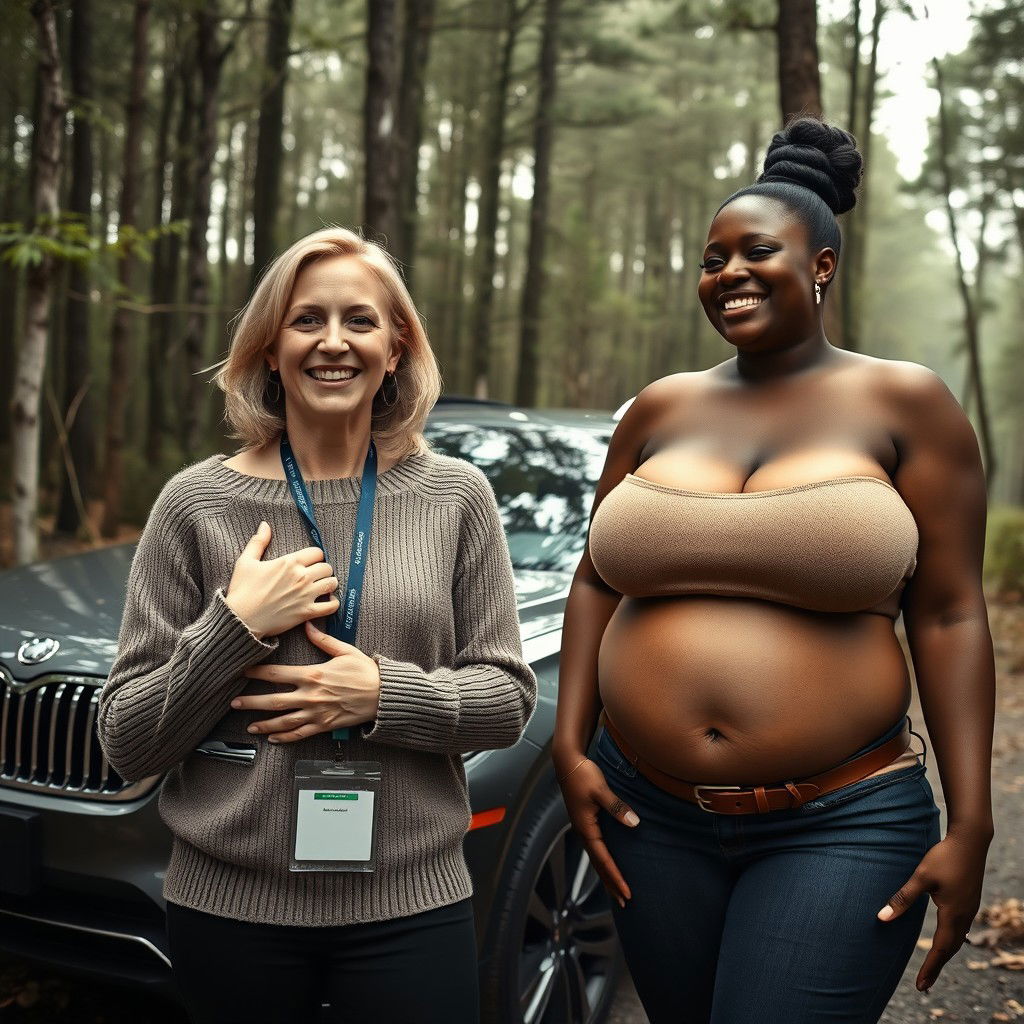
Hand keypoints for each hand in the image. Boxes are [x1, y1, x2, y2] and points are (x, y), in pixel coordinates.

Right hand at [224, 522, 338, 638]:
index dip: (315, 556)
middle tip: (316, 575)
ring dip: (329, 584)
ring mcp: (306, 595)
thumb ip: (258, 541)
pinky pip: (331, 606)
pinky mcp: (307, 612)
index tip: (310, 562)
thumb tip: (265, 525)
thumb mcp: (246, 561)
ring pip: (332, 583)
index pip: (317, 552)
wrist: (240, 619)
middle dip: (323, 570)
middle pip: (327, 567)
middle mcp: (301, 577)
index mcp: (289, 562)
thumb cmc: (242, 590)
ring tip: (323, 586)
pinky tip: (327, 601)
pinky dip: (333, 603)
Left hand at [231, 621, 381, 741]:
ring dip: (263, 724)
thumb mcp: (345, 651)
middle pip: (273, 700)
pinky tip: (272, 738)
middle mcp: (310, 695)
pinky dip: (284, 738)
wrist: (383, 695)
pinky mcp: (324, 725)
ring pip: (283, 721)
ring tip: (249, 726)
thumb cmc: (365, 672)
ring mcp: (316, 713)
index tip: (243, 672)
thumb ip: (323, 640)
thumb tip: (308, 626)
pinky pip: (299, 734)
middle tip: (234, 703)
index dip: (257, 673)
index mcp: (312, 674)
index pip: (277, 674)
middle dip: (251, 702)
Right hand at [556, 754, 638, 907]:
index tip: (627, 892)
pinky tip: (608, 863)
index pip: (603, 859)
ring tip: (616, 890)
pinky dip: (602, 861)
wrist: (567, 762)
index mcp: (586, 828)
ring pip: (595, 858)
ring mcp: (583, 827)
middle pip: (598, 864)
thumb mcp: (601, 790)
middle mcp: (583, 831)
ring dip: (606, 875)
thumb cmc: (583, 774)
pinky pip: (595, 848)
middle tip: (624, 902)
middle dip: (610, 883)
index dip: (615, 877)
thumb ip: (617, 807)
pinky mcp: (585, 821)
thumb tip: (634, 823)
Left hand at [877, 832, 990, 990]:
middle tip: (924, 984)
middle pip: (951, 949)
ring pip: (958, 939)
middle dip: (937, 966)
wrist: (970, 841)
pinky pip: (961, 929)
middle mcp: (965, 916)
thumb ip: (902, 898)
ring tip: (933, 965)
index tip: (921, 986)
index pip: (940, 949)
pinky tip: (946, 939)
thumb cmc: (944, 857)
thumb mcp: (921, 877)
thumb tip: (882, 917)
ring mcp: (970, 909)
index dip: (930, 968)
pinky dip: (951, 940)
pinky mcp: (969, 901)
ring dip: (945, 954)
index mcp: (953, 914)